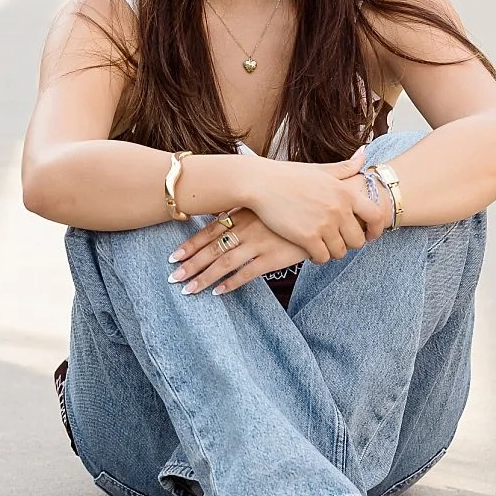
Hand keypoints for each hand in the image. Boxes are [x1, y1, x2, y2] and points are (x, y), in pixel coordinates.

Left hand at [168, 205, 310, 298]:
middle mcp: (247, 227)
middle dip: (190, 264)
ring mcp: (259, 242)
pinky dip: (230, 284)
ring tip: (188, 290)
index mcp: (243, 212)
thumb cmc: (294, 204)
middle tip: (172, 277)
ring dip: (204, 278)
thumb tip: (224, 216)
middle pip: (211, 248)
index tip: (174, 256)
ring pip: (224, 263)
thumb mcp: (266, 203)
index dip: (191, 244)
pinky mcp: (273, 257)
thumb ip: (245, 210)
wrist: (323, 209)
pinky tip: (218, 292)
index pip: (210, 230)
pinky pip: (247, 273)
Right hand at [241, 155, 387, 264]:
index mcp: (345, 191)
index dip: (377, 229)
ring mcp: (324, 224)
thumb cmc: (290, 175)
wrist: (262, 184)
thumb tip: (364, 153)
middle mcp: (338, 208)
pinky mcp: (307, 238)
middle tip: (340, 241)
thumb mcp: (321, 169)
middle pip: (358, 240)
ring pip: (340, 252)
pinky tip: (311, 249)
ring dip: (333, 251)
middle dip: (350, 243)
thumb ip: (345, 167)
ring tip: (325, 245)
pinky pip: (323, 258)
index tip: (370, 235)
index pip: (376, 215)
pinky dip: (319, 257)